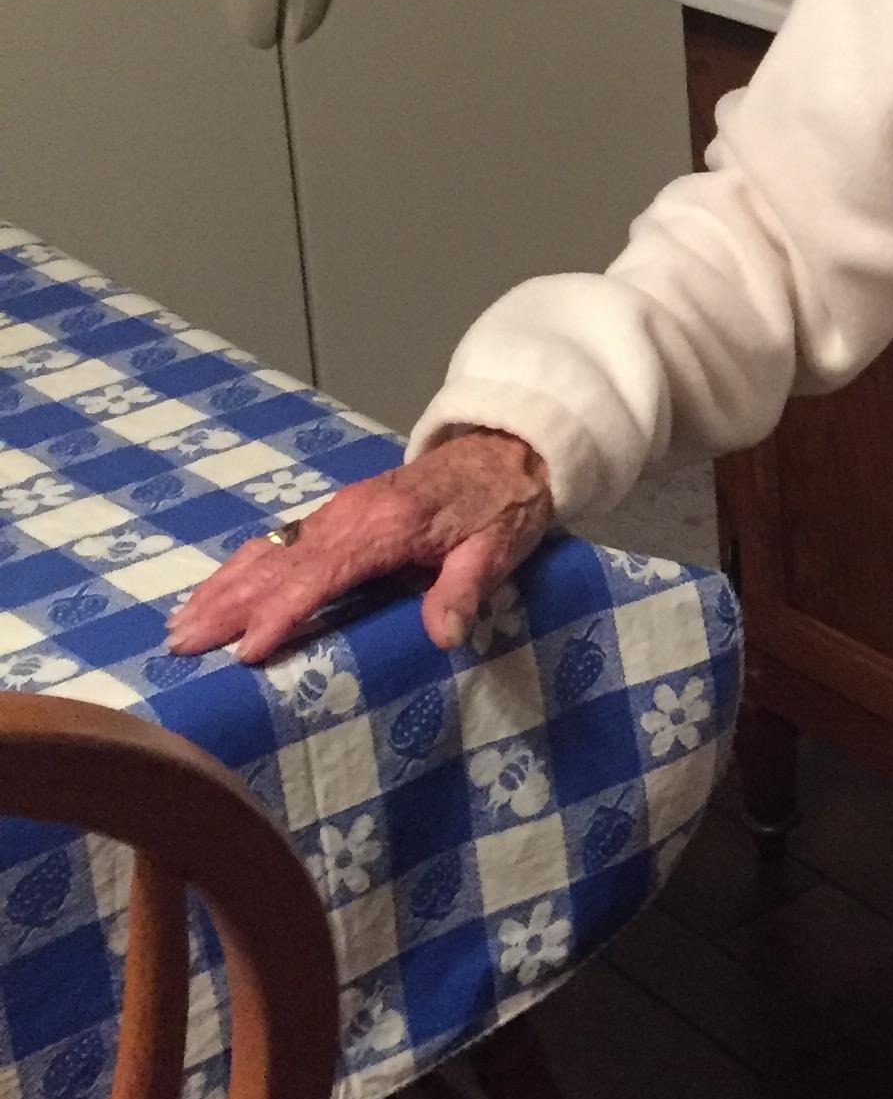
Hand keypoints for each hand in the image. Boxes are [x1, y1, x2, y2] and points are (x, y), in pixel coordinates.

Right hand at [163, 430, 551, 666]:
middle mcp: (350, 515)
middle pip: (278, 563)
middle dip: (228, 604)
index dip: (282, 612)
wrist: (505, 449)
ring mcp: (338, 511)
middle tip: (182, 644)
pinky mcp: (336, 513)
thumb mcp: (497, 549)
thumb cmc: (501, 507)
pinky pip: (279, 542)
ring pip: (269, 550)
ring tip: (181, 625)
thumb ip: (465, 589)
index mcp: (386, 526)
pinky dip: (241, 567)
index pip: (321, 575)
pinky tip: (216, 590)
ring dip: (223, 586)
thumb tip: (443, 634)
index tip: (246, 649)